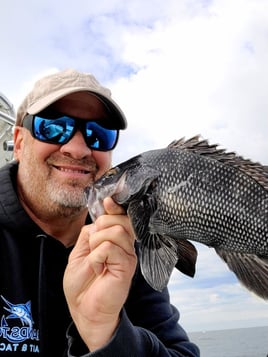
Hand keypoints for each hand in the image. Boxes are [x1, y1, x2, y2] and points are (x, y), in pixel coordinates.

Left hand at [63, 197, 136, 350]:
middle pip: (121, 218)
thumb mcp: (79, 253)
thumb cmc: (82, 284)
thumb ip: (89, 234)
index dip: (115, 206)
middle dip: (101, 225)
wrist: (84, 310)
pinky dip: (97, 255)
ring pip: (116, 230)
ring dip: (97, 242)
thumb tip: (98, 219)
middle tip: (93, 245)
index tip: (108, 202)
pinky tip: (98, 268)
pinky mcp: (126, 266)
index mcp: (114, 240)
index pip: (121, 216)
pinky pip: (110, 247)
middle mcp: (124, 245)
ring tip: (95, 259)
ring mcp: (127, 255)